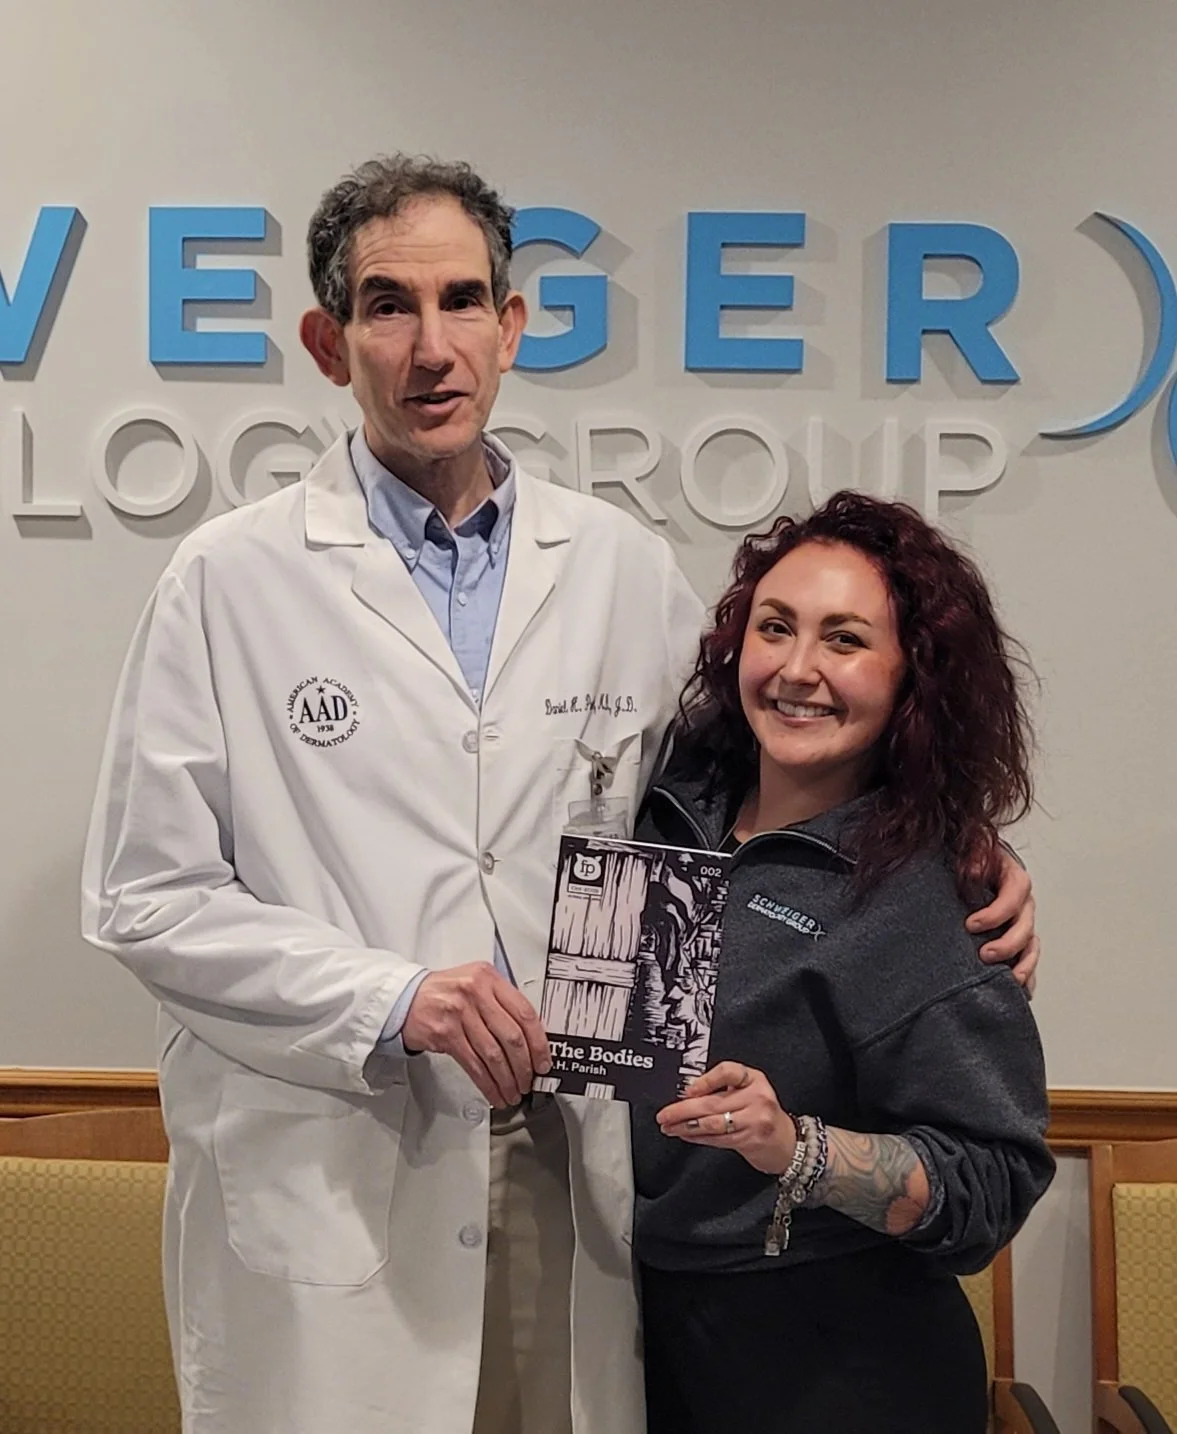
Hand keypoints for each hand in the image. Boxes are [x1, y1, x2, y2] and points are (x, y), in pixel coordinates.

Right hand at [401, 963, 550, 1107]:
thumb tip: (531, 1040)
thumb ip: (502, 1003)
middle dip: (524, 1066)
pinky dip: (488, 1083)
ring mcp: (459, 1012)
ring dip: (507, 1079)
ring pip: (493, 1054)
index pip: (525, 1012)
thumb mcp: (477, 984)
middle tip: (529, 1081)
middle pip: (511, 1036)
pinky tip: (495, 1092)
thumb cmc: (445, 993)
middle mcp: (476, 992)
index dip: (539, 1042)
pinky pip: (474, 1064)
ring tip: (514, 1092)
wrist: (406, 998)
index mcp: (489, 978)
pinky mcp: (445, 1033)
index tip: (543, 1061)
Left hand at [655, 1061, 796, 1174]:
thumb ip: (724, 1088)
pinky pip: (718, 1138)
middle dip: (683, 1110)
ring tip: (669, 1126)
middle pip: (713, 1103)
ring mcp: (754, 1120)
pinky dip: (698, 1137)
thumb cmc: (762, 1113)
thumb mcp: (750, 1090)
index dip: (706, 1080)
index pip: (728, 1072)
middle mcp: (756, 1097)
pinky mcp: (750, 1140)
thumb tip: (688, 1093)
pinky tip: (686, 1135)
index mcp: (754, 1079)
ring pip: (712, 1123)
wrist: (787, 1142)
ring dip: (686, 1126)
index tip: (687, 1090)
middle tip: (664, 1115)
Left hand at [966, 847, 1038, 994]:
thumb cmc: (973, 857)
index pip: (1014, 896)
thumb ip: (975, 856)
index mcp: (1014, 879)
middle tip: (985, 955)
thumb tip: (974, 871)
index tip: (971, 925)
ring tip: (1009, 980)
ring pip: (1031, 947)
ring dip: (1022, 966)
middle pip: (1026, 927)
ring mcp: (1023, 924)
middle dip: (1008, 944)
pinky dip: (1027, 976)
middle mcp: (1023, 905)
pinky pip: (1027, 961)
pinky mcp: (1017, 941)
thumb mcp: (973, 848)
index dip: (995, 913)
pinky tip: (1021, 992)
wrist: (971, 864)